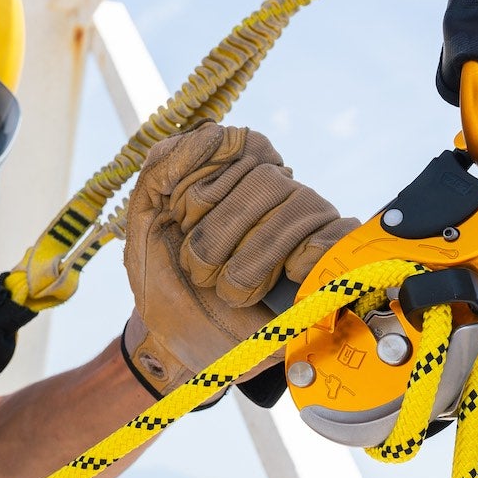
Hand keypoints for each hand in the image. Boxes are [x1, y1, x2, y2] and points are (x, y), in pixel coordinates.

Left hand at [123, 123, 355, 394]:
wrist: (183, 347)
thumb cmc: (166, 283)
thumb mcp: (144, 221)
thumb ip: (162, 167)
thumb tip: (213, 130)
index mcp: (237, 176)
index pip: (242, 144)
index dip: (204, 189)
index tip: (180, 224)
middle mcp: (279, 192)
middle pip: (265, 178)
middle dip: (217, 233)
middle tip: (199, 271)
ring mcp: (310, 225)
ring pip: (296, 206)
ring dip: (246, 261)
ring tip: (228, 291)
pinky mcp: (333, 261)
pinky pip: (331, 238)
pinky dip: (293, 267)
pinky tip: (274, 289)